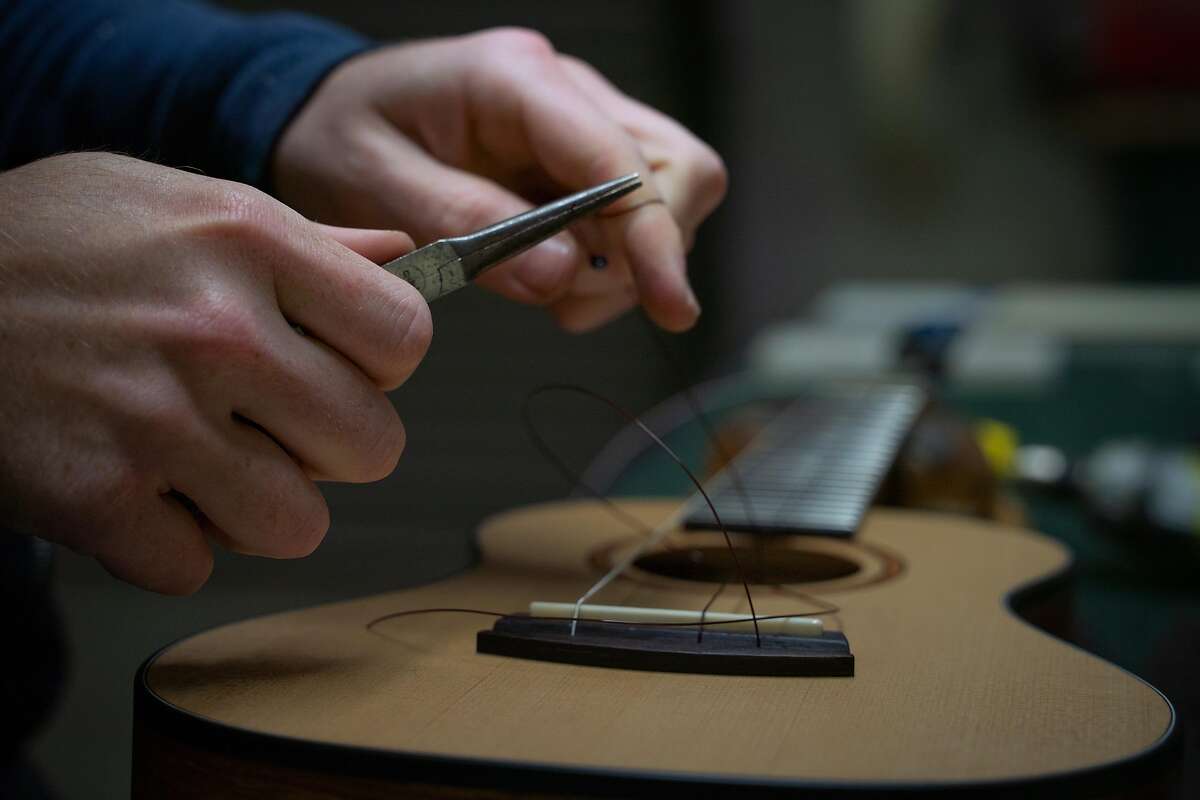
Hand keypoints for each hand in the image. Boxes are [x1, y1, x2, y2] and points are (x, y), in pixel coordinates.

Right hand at [0, 153, 430, 593]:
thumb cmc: (48, 245)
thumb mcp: (178, 202)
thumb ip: (305, 240)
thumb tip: (405, 263)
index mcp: (247, 241)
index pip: (405, 337)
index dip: (383, 363)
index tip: (344, 364)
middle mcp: (214, 328)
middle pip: (373, 445)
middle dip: (330, 446)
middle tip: (272, 423)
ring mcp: (154, 417)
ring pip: (298, 525)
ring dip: (255, 506)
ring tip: (201, 460)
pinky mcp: (94, 497)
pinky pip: (194, 565)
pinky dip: (166, 542)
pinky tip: (133, 486)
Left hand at [272, 28, 726, 332]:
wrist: (324, 118)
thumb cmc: (340, 140)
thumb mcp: (377, 184)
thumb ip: (468, 224)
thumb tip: (563, 276)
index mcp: (515, 79)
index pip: (621, 158)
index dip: (654, 236)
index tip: (670, 307)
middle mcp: (566, 91)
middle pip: (679, 168)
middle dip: (646, 252)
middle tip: (570, 304)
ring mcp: (581, 121)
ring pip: (670, 193)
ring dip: (628, 265)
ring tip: (549, 293)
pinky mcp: (579, 158)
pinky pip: (633, 213)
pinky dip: (610, 264)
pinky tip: (551, 277)